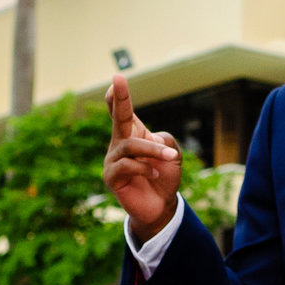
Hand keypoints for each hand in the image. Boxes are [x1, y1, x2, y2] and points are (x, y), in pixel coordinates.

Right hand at [104, 77, 181, 238]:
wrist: (161, 205)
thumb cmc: (165, 176)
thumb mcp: (173, 154)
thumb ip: (165, 140)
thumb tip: (149, 140)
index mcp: (133, 134)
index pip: (123, 112)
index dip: (119, 96)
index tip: (117, 79)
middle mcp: (119, 144)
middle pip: (118, 118)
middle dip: (119, 98)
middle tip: (117, 79)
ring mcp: (112, 160)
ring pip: (130, 146)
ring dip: (153, 150)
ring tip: (171, 157)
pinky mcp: (111, 177)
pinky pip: (126, 165)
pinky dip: (145, 168)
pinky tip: (155, 173)